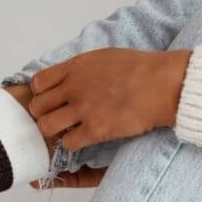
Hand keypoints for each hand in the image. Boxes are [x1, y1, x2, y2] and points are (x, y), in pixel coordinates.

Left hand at [28, 48, 190, 153]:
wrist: (163, 84)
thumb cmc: (140, 69)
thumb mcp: (104, 57)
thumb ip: (81, 69)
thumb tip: (67, 79)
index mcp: (76, 67)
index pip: (38, 83)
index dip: (41, 94)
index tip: (50, 100)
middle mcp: (74, 87)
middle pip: (37, 107)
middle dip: (43, 115)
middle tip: (56, 119)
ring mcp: (83, 109)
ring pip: (46, 127)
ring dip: (54, 131)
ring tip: (66, 131)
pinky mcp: (95, 130)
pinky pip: (67, 143)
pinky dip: (71, 144)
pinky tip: (82, 139)